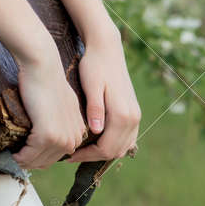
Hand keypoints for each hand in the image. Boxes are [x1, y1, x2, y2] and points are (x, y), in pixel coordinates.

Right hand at [11, 48, 86, 171]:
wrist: (43, 66)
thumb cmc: (49, 80)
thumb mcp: (64, 103)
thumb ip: (64, 120)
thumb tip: (52, 128)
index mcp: (78, 132)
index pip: (57, 156)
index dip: (39, 157)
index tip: (24, 154)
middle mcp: (73, 138)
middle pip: (47, 161)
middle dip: (30, 161)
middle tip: (14, 157)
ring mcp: (61, 138)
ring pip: (37, 160)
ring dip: (23, 160)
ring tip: (10, 156)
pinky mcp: (47, 135)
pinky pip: (29, 154)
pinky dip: (19, 156)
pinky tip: (11, 153)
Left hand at [63, 33, 140, 162]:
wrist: (107, 49)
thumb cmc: (95, 66)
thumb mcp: (91, 86)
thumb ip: (95, 109)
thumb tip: (97, 132)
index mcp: (123, 114)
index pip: (106, 149)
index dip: (86, 156)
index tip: (69, 155)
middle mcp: (133, 118)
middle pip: (115, 151)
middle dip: (94, 157)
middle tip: (73, 155)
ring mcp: (135, 115)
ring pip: (122, 147)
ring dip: (104, 152)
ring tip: (82, 149)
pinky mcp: (133, 111)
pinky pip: (126, 137)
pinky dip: (112, 143)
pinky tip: (96, 139)